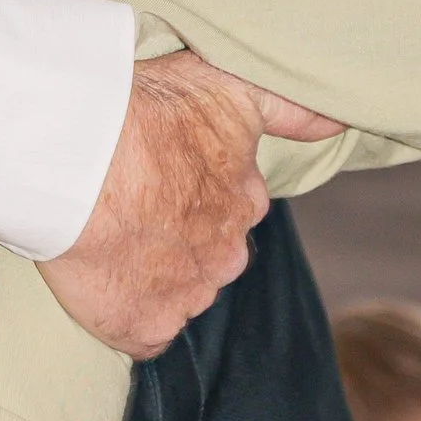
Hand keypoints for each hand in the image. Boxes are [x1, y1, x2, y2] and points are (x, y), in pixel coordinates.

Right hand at [38, 51, 342, 358]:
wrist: (81, 164)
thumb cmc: (148, 115)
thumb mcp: (227, 87)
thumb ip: (286, 108)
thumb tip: (338, 127)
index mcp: (245, 199)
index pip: (233, 206)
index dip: (196, 192)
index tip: (162, 174)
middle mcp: (226, 254)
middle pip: (209, 255)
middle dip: (180, 240)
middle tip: (131, 206)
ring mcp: (188, 297)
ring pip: (178, 293)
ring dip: (152, 276)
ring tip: (108, 239)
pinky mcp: (146, 329)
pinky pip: (143, 332)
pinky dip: (127, 315)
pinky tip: (105, 283)